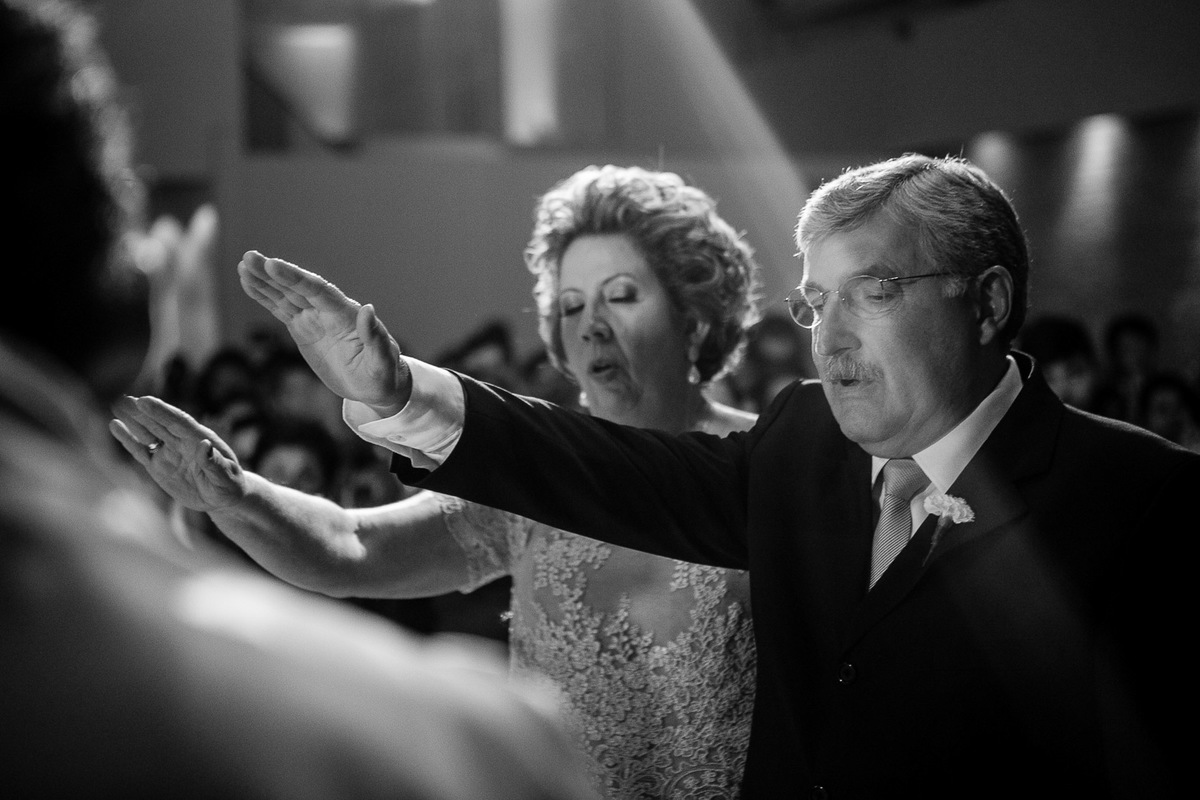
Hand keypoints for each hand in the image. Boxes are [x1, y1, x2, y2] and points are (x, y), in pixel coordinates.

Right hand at [110, 395, 246, 511]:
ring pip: (148, 433)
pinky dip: (128, 440)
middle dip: (143, 411)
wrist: (222, 497)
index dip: (162, 411)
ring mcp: (168, 452)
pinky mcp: (158, 465)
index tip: (144, 400)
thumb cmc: (229, 485)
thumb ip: (215, 463)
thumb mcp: (226, 478)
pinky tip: (115, 426)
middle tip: (124, 399)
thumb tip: (204, 444)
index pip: (178, 422)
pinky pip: (141, 451)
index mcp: (199, 439)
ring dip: (133, 420)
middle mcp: (181, 442)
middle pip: (160, 423)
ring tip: (117, 405)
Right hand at [238, 251, 410, 413]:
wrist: (375, 385)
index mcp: (347, 314)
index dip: (295, 278)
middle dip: (273, 273)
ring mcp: (315, 318)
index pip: (318, 291)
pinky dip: (264, 296)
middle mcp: (329, 310)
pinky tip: (249, 283)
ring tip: (243, 264)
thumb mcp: (382, 361)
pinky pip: (281, 309)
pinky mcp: (303, 328)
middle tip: (249, 257)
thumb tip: (368, 309)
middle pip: (297, 287)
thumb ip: (375, 336)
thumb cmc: (384, 373)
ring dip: (264, 280)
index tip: (273, 265)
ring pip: (285, 295)